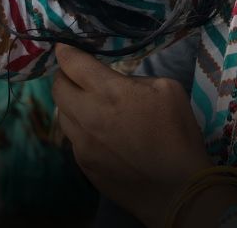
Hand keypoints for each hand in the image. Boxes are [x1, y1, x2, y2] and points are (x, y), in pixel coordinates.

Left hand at [52, 43, 214, 226]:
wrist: (179, 189)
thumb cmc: (178, 135)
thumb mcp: (167, 89)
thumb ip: (135, 78)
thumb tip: (118, 82)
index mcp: (109, 92)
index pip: (71, 63)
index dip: (65, 51)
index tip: (64, 47)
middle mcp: (87, 116)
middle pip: (57, 87)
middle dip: (65, 76)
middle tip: (79, 76)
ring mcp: (82, 144)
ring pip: (62, 115)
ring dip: (72, 105)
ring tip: (91, 106)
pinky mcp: (84, 165)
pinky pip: (74, 139)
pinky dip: (81, 130)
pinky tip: (101, 134)